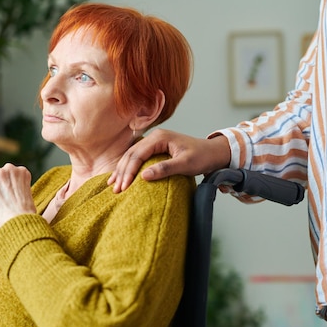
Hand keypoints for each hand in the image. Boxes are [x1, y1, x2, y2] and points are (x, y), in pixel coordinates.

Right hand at [108, 129, 231, 191]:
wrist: (213, 152)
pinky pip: (137, 158)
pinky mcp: (155, 149)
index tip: (124, 187)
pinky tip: (120, 177)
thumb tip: (144, 176)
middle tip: (115, 190)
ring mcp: (153, 142)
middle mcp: (154, 137)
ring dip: (122, 171)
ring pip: (131, 156)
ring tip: (112, 186)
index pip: (137, 155)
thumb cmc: (202, 157)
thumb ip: (165, 169)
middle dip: (122, 173)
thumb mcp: (185, 164)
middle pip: (131, 155)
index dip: (129, 172)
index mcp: (159, 138)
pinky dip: (128, 169)